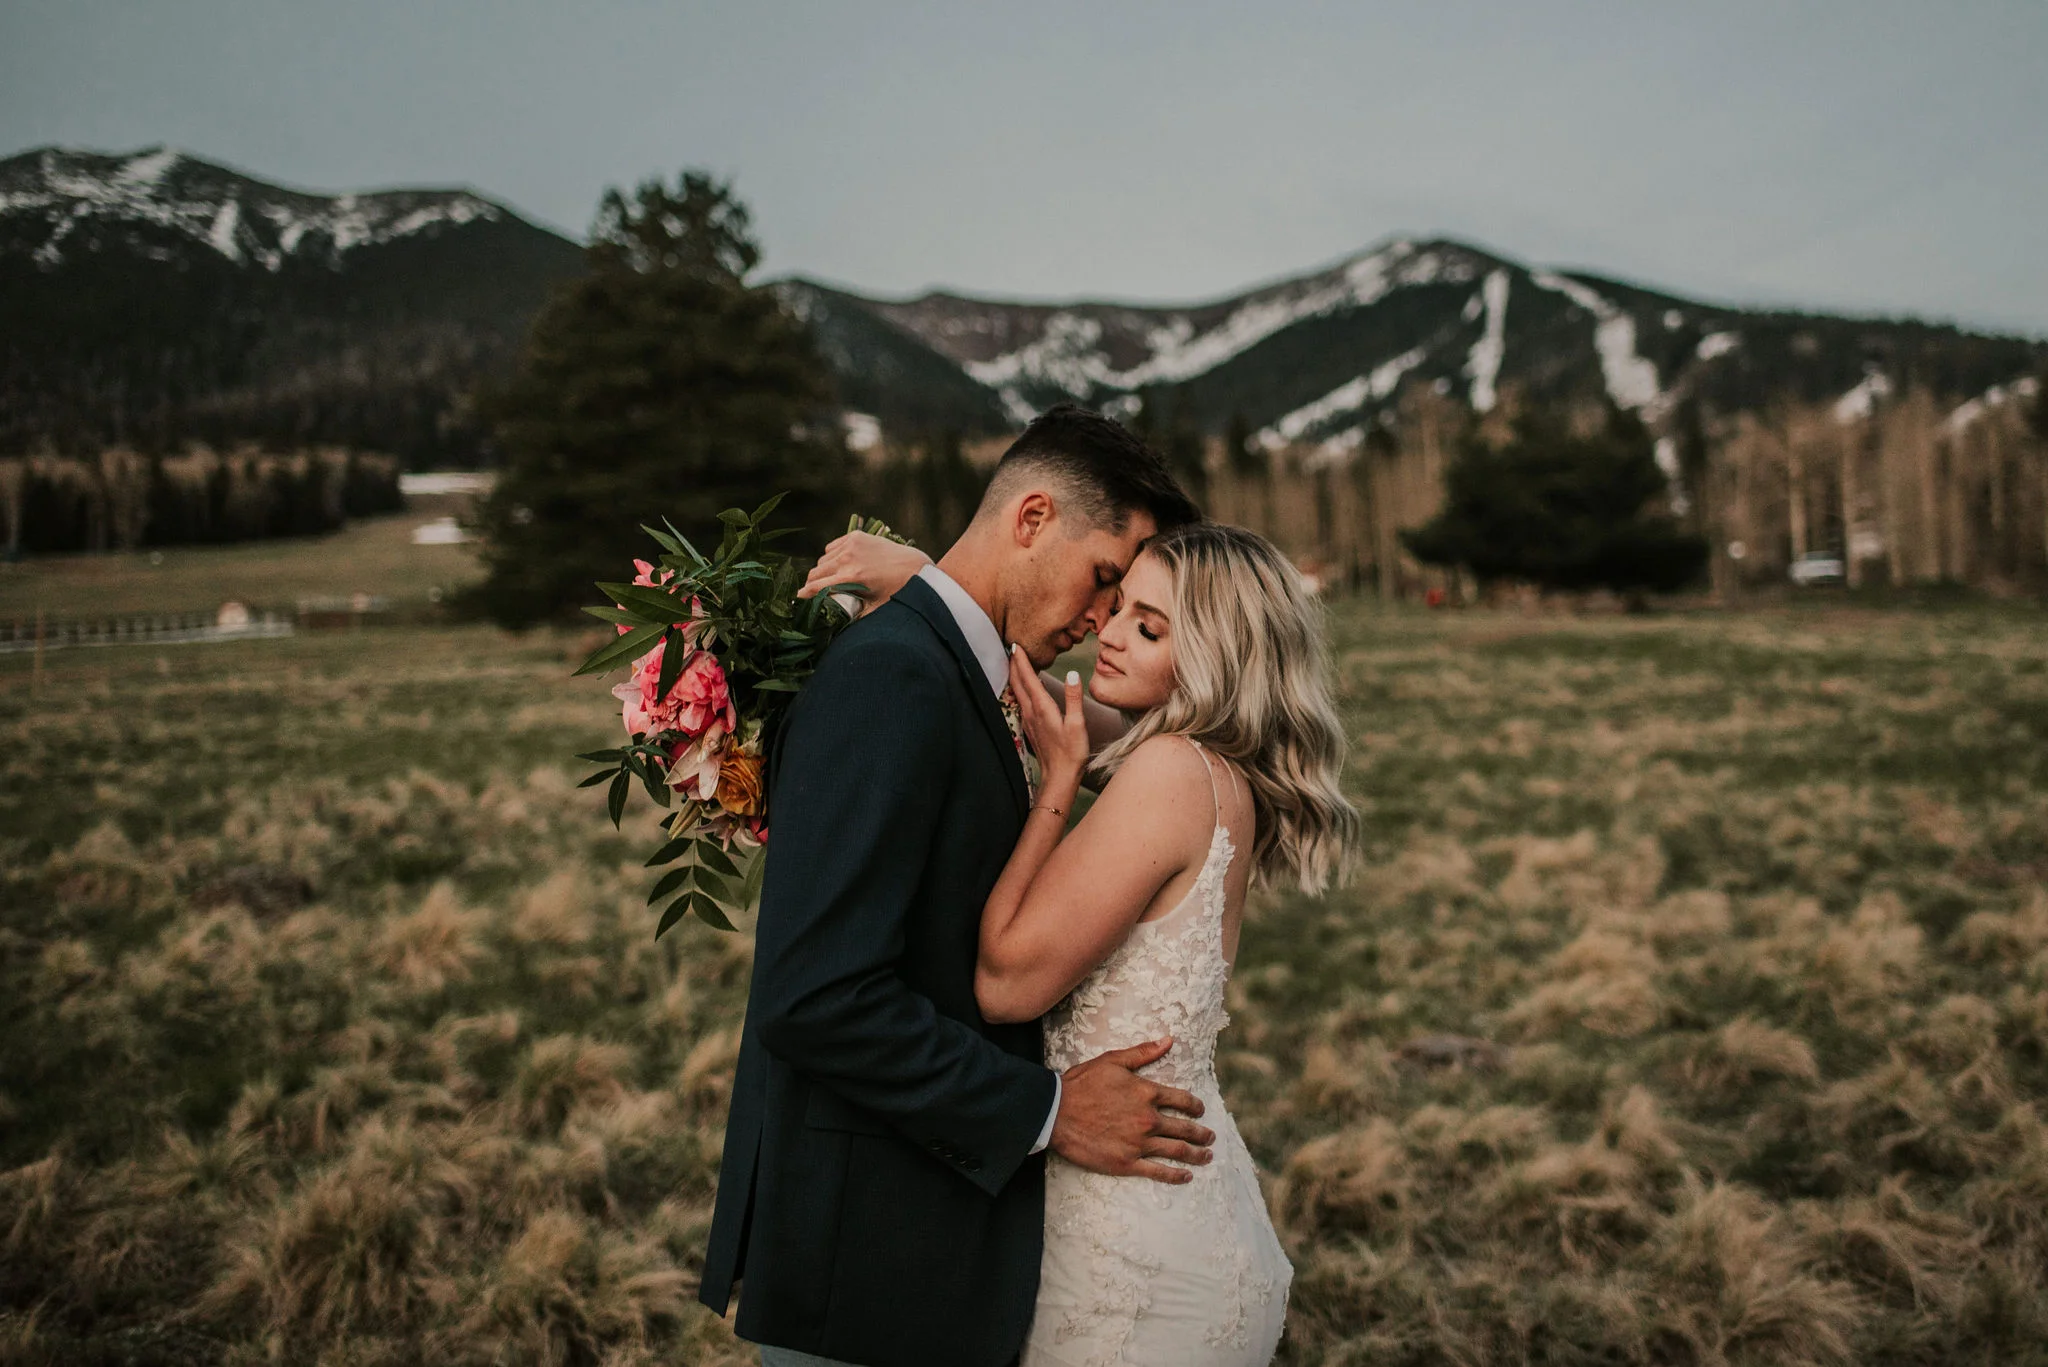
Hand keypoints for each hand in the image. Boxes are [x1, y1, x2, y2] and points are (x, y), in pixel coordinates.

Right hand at [799, 532, 932, 616]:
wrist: (916, 568)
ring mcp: (852, 544)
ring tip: (834, 579)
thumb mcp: (873, 608)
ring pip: (823, 560)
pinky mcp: (856, 535)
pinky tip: (843, 563)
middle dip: (813, 583)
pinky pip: (832, 547)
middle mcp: (849, 558)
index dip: (805, 594)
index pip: (817, 586)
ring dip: (824, 570)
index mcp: (852, 578)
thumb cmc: (897, 593)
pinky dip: (833, 556)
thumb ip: (851, 612)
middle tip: (815, 592)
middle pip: (815, 572)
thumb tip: (831, 620)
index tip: (798, 599)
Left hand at [1009, 646, 1088, 792]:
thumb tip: (1072, 673)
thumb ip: (1073, 698)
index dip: (1021, 660)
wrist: (1058, 777)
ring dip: (1014, 675)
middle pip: (1017, 682)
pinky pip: (1020, 701)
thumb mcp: (1077, 724)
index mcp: (1042, 707)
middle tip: (1011, 646)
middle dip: (1013, 663)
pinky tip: (1022, 688)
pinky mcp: (1029, 727)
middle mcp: (1031, 712)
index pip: (1028, 678)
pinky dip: (1019, 688)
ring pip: (1016, 691)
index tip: (1015, 645)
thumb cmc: (1071, 752)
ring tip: (1014, 662)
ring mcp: (1028, 720)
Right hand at [1050, 1038, 1214, 1184]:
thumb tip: (1168, 1041)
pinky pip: (1158, 1171)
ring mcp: (1138, 1143)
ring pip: (1177, 1151)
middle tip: (1211, 1137)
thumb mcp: (1113, 1061)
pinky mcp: (1126, 1162)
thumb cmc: (1081, 1084)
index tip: (1201, 1110)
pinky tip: (1186, 1176)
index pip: (1182, 1100)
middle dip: (1202, 1134)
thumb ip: (1143, 1052)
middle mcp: (1148, 1119)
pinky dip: (1176, 1175)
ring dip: (1196, 1155)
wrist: (1054, 1112)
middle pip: (1185, 1128)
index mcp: (1147, 1093)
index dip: (1195, 1106)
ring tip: (1207, 1157)